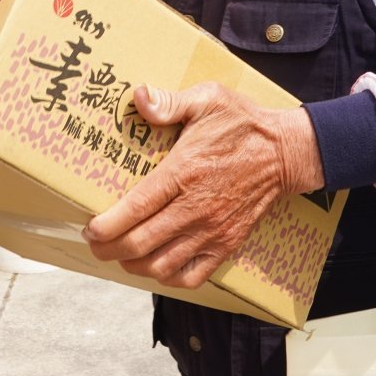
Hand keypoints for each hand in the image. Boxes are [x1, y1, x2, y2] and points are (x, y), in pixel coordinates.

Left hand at [82, 83, 323, 287]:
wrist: (285, 152)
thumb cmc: (243, 124)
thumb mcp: (207, 99)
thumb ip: (169, 102)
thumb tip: (138, 97)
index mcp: (184, 172)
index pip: (135, 209)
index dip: (106, 225)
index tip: (90, 227)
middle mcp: (196, 208)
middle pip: (140, 244)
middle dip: (108, 249)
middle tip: (95, 243)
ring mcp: (212, 231)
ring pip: (161, 266)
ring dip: (133, 265)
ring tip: (119, 254)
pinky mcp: (227, 244)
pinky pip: (192, 276)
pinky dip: (168, 278)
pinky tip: (156, 266)